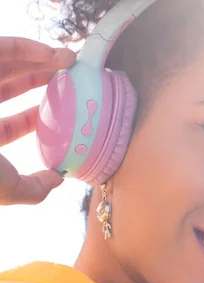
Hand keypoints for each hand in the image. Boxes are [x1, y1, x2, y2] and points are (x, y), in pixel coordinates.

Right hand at [0, 37, 75, 204]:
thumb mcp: (6, 188)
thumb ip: (32, 189)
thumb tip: (57, 178)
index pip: (11, 125)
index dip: (38, 117)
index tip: (68, 109)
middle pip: (8, 89)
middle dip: (41, 81)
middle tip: (73, 77)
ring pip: (5, 65)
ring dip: (40, 60)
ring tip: (70, 59)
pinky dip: (25, 47)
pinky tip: (53, 52)